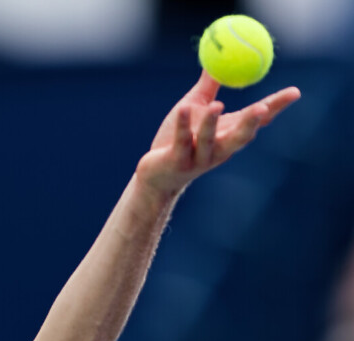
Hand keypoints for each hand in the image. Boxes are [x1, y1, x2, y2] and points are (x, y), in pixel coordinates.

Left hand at [135, 70, 300, 195]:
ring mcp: (199, 158)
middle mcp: (219, 149)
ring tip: (218, 105)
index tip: (295, 92)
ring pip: (210, 141)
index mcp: (227, 134)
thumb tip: (220, 55)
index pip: (257, 121)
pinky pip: (182, 142)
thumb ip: (208, 86)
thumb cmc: (176, 139)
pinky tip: (184, 108)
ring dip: (213, 124)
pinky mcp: (177, 162)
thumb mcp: (194, 107)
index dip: (276, 107)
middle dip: (252, 122)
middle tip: (263, 107)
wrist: (156, 175)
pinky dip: (184, 125)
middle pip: (240, 137)